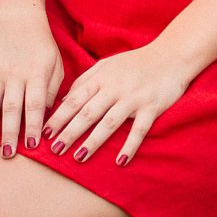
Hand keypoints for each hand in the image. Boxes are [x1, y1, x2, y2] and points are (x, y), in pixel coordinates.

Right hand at [0, 15, 64, 157]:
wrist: (17, 20)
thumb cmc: (42, 47)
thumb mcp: (56, 65)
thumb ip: (53, 91)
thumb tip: (47, 119)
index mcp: (37, 74)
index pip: (35, 104)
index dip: (33, 126)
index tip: (33, 147)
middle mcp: (15, 74)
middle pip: (10, 108)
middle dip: (8, 134)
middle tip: (7, 156)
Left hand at [41, 45, 198, 165]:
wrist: (172, 55)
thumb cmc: (136, 62)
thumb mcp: (107, 65)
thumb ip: (85, 81)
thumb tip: (63, 100)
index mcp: (102, 78)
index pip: (75, 99)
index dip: (59, 116)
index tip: (45, 132)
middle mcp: (115, 88)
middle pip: (88, 113)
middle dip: (70, 132)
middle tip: (54, 149)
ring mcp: (134, 98)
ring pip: (109, 122)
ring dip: (93, 141)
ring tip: (79, 158)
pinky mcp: (152, 107)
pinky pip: (139, 130)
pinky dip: (130, 146)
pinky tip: (120, 161)